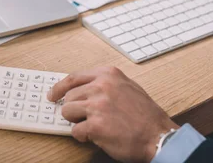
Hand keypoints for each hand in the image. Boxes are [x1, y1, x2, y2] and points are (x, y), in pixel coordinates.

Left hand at [48, 67, 177, 162]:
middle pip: (69, 96)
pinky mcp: (95, 125)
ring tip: (93, 125)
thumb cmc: (146, 116)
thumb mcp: (127, 87)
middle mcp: (101, 86)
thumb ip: (105, 84)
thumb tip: (82, 88)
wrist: (160, 136)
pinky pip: (75, 131)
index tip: (52, 94)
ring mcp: (97, 105)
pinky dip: (83, 136)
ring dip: (77, 121)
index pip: (73, 77)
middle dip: (73, 109)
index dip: (59, 87)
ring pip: (67, 112)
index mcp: (108, 74)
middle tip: (84, 117)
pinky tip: (96, 136)